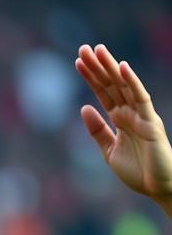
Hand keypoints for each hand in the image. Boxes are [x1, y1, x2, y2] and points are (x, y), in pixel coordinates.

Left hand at [76, 44, 171, 210]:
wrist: (157, 187)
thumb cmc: (136, 170)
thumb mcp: (108, 150)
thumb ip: (97, 130)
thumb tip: (83, 108)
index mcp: (119, 118)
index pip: (103, 92)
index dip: (91, 77)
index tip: (78, 61)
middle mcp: (130, 112)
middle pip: (111, 84)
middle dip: (98, 66)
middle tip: (83, 48)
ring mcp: (141, 114)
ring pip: (123, 86)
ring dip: (111, 67)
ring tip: (98, 50)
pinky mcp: (151, 122)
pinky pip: (141, 98)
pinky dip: (132, 82)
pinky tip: (122, 67)